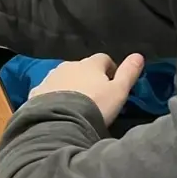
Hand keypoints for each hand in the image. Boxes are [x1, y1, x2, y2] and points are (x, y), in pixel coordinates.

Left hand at [28, 53, 147, 124]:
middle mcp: (68, 66)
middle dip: (88, 78)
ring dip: (70, 86)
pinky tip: (58, 110)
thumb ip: (129, 73)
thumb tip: (138, 55)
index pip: (103, 59)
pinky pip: (48, 91)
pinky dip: (53, 96)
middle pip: (81, 68)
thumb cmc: (96, 105)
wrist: (60, 122)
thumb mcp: (119, 91)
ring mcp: (50, 78)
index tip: (112, 83)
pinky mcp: (37, 92)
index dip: (110, 69)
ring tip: (76, 105)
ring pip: (63, 78)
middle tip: (94, 97)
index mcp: (90, 64)